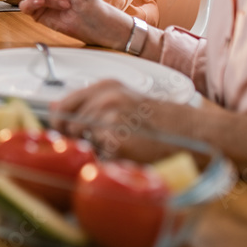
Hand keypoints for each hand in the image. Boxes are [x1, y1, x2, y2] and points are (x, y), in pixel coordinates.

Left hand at [50, 80, 181, 162]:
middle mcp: (105, 99)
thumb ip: (89, 102)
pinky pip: (98, 155)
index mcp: (106, 87)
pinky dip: (107, 158)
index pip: (63, 104)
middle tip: (96, 142)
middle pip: (67, 123)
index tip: (63, 129)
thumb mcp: (124, 100)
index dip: (60, 120)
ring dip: (92, 147)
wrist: (192, 133)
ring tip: (117, 146)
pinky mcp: (117, 141)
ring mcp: (111, 119)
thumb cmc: (161, 121)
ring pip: (80, 139)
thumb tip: (54, 107)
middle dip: (74, 136)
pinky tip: (125, 154)